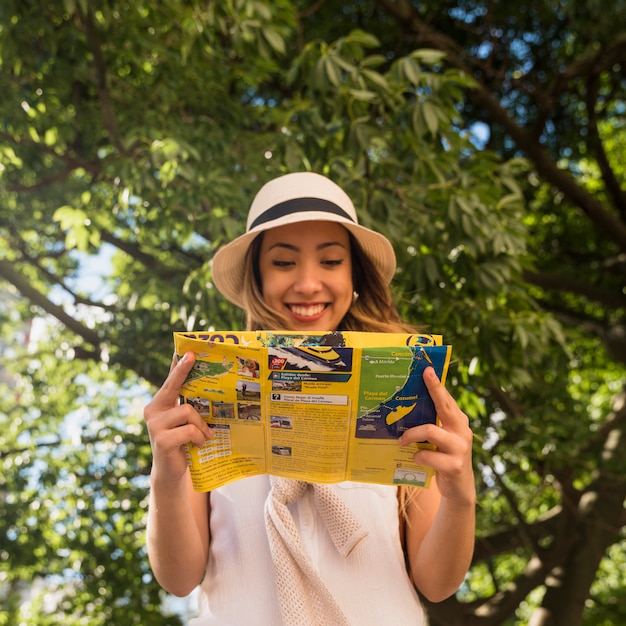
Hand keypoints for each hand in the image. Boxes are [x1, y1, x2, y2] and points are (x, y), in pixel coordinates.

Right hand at [143, 351, 213, 483]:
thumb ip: (187, 405)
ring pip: (187, 411)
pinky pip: (189, 430)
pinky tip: (199, 444)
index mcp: (158, 404)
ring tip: (205, 436)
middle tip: (193, 357)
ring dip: (201, 425)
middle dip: (182, 371)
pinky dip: (199, 437)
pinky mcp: (161, 440)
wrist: (171, 471)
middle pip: (173, 387)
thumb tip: (204, 384)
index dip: (178, 366)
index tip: (187, 352)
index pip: (170, 382)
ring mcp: (154, 426)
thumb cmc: (181, 442)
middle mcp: (152, 411)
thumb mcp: (183, 421)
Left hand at [398, 367, 474, 503]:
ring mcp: (460, 448)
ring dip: (412, 434)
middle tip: (420, 378)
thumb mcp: (441, 438)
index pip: (446, 399)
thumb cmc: (444, 457)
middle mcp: (462, 431)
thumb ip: (431, 424)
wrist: (458, 488)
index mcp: (458, 422)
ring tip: (401, 440)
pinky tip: (414, 458)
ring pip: (431, 431)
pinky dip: (418, 456)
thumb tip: (407, 408)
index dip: (436, 384)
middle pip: (444, 407)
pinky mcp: (455, 465)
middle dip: (433, 391)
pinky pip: (430, 456)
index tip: (427, 370)